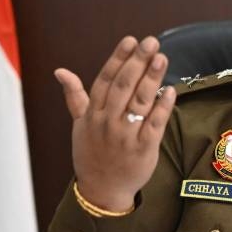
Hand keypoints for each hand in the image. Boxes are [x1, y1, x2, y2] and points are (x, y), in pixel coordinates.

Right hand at [55, 36, 175, 210]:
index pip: (106, 80)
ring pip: (139, 102)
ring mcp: (125, 136)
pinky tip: (171, 90)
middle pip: (124, 87)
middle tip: (151, 42)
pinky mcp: (143, 149)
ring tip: (162, 58)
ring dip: (152, 79)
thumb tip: (60, 71)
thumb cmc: (91, 154)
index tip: (130, 40)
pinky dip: (162, 107)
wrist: (101, 190)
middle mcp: (107, 122)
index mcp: (93, 114)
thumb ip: (74, 96)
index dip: (118, 59)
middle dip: (138, 62)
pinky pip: (154, 124)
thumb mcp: (79, 124)